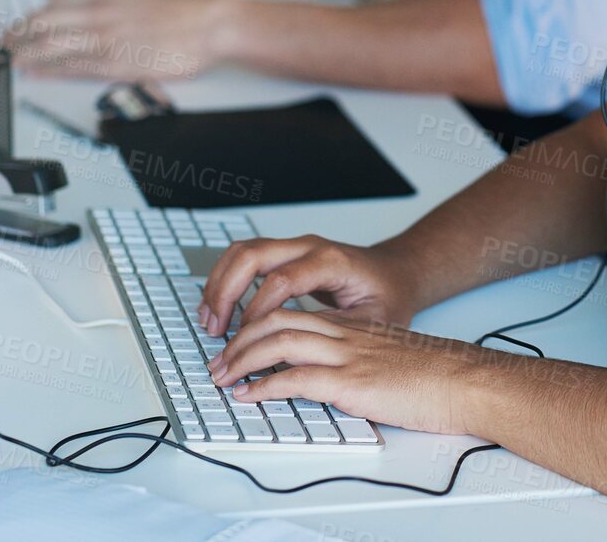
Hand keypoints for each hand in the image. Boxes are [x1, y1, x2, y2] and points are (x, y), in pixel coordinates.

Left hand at [4, 0, 228, 79]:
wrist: (206, 25)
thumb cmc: (175, 14)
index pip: (51, 4)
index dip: (27, 17)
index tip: (13, 26)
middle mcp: (99, 14)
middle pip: (44, 23)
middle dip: (17, 34)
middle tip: (2, 44)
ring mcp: (106, 39)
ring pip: (53, 45)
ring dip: (26, 53)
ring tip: (10, 60)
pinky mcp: (116, 63)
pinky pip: (74, 67)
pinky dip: (50, 70)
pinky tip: (36, 74)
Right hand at [198, 236, 420, 335]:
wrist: (397, 272)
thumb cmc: (388, 296)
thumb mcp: (374, 322)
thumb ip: (337, 336)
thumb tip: (302, 360)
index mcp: (332, 262)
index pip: (282, 279)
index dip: (257, 310)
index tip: (243, 340)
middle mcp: (310, 247)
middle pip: (253, 254)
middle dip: (226, 292)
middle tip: (215, 329)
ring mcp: (296, 246)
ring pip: (243, 251)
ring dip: (220, 284)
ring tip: (209, 321)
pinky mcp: (286, 253)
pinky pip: (246, 258)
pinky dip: (226, 280)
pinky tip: (219, 308)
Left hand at [206, 308, 499, 434]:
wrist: (466, 379)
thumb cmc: (435, 374)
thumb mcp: (388, 356)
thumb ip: (359, 358)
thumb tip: (331, 377)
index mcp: (353, 326)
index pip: (291, 311)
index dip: (257, 325)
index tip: (237, 345)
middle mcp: (345, 333)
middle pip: (277, 319)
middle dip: (239, 339)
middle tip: (218, 361)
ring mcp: (348, 354)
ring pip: (279, 342)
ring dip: (242, 360)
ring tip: (223, 377)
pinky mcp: (352, 382)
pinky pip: (296, 378)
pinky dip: (264, 386)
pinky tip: (249, 396)